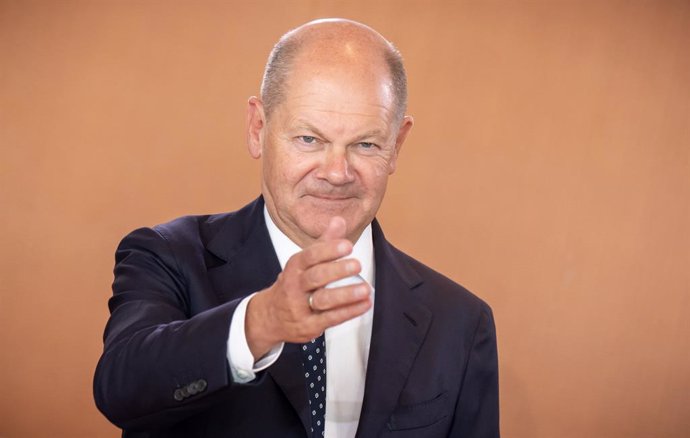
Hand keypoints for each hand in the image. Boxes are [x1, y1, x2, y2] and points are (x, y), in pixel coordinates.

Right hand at [245, 217, 371, 358]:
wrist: (269, 317)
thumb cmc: (294, 284)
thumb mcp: (304, 262)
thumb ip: (324, 242)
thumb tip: (339, 220)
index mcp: (294, 267)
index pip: (309, 255)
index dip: (328, 250)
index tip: (347, 245)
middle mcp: (294, 286)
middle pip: (315, 277)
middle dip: (336, 271)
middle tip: (357, 264)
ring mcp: (300, 307)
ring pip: (323, 300)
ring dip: (345, 295)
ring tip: (366, 289)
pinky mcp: (308, 326)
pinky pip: (330, 319)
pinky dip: (349, 311)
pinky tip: (365, 304)